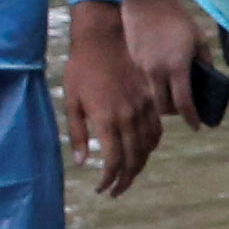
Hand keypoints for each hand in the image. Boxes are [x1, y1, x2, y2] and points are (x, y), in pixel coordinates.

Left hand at [62, 1, 163, 196]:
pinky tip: (143, 151)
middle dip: (125, 180)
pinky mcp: (150, 99)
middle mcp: (129, 117)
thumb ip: (78, 133)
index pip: (113, 161)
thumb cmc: (81, 68)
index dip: (109, 180)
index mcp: (107, 119)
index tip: (102, 189)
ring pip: (148, 147)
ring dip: (139, 166)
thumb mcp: (71, 101)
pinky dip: (151, 146)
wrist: (102, 38)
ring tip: (128, 175)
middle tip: (116, 190)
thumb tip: (81, 161)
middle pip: (133, 159)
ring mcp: (143, 108)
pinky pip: (157, 130)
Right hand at [118, 0, 208, 132]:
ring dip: (162, 101)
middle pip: (164, 106)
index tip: (197, 126)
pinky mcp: (133, 62)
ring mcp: (142, 67)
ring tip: (172, 96)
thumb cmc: (177, 19)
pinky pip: (144, 83)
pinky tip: (160, 78)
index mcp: (176, 67)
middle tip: (184, 110)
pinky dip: (153, 86)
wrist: (147, 2)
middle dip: (175, 113)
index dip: (191, 118)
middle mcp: (157, 71)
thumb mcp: (198, 40)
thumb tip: (209, 80)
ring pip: (152, 97)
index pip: (184, 102)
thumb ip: (205, 62)